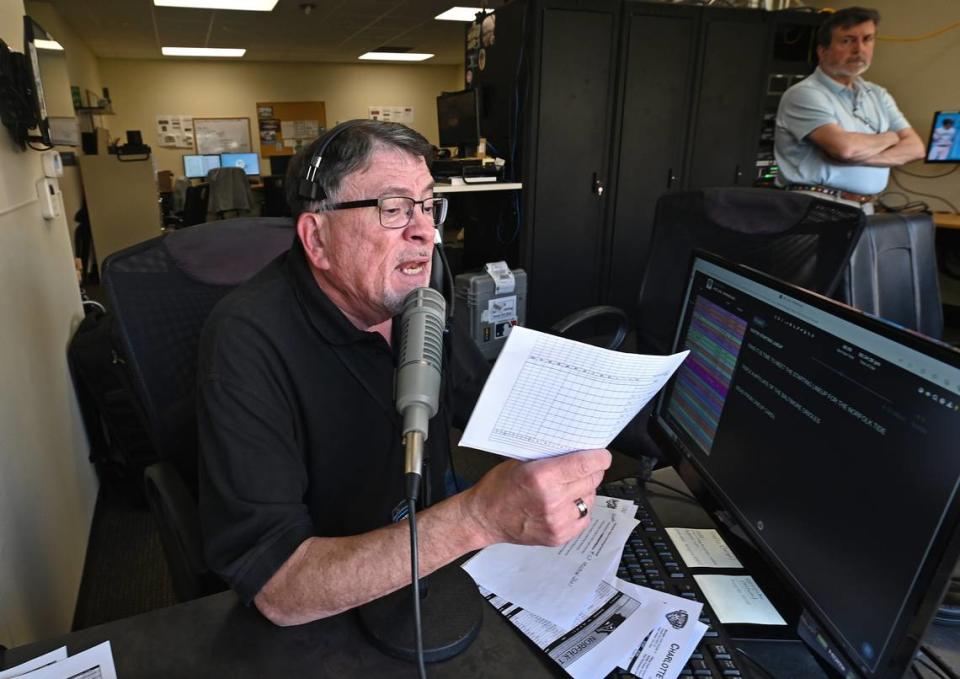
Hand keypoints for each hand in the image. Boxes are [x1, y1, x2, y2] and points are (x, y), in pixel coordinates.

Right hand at [463, 448, 611, 547]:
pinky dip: (578, 509)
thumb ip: (550, 460)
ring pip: (590, 499)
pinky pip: (584, 518)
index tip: (602, 456)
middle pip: (591, 481)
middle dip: (591, 472)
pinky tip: (565, 504)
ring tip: (567, 488)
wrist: (484, 518)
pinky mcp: (559, 536)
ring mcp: (557, 521)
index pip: (584, 464)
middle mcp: (553, 500)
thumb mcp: (521, 463)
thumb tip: (578, 452)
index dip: (599, 458)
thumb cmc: (498, 487)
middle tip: (583, 469)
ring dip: (584, 491)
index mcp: (542, 477)